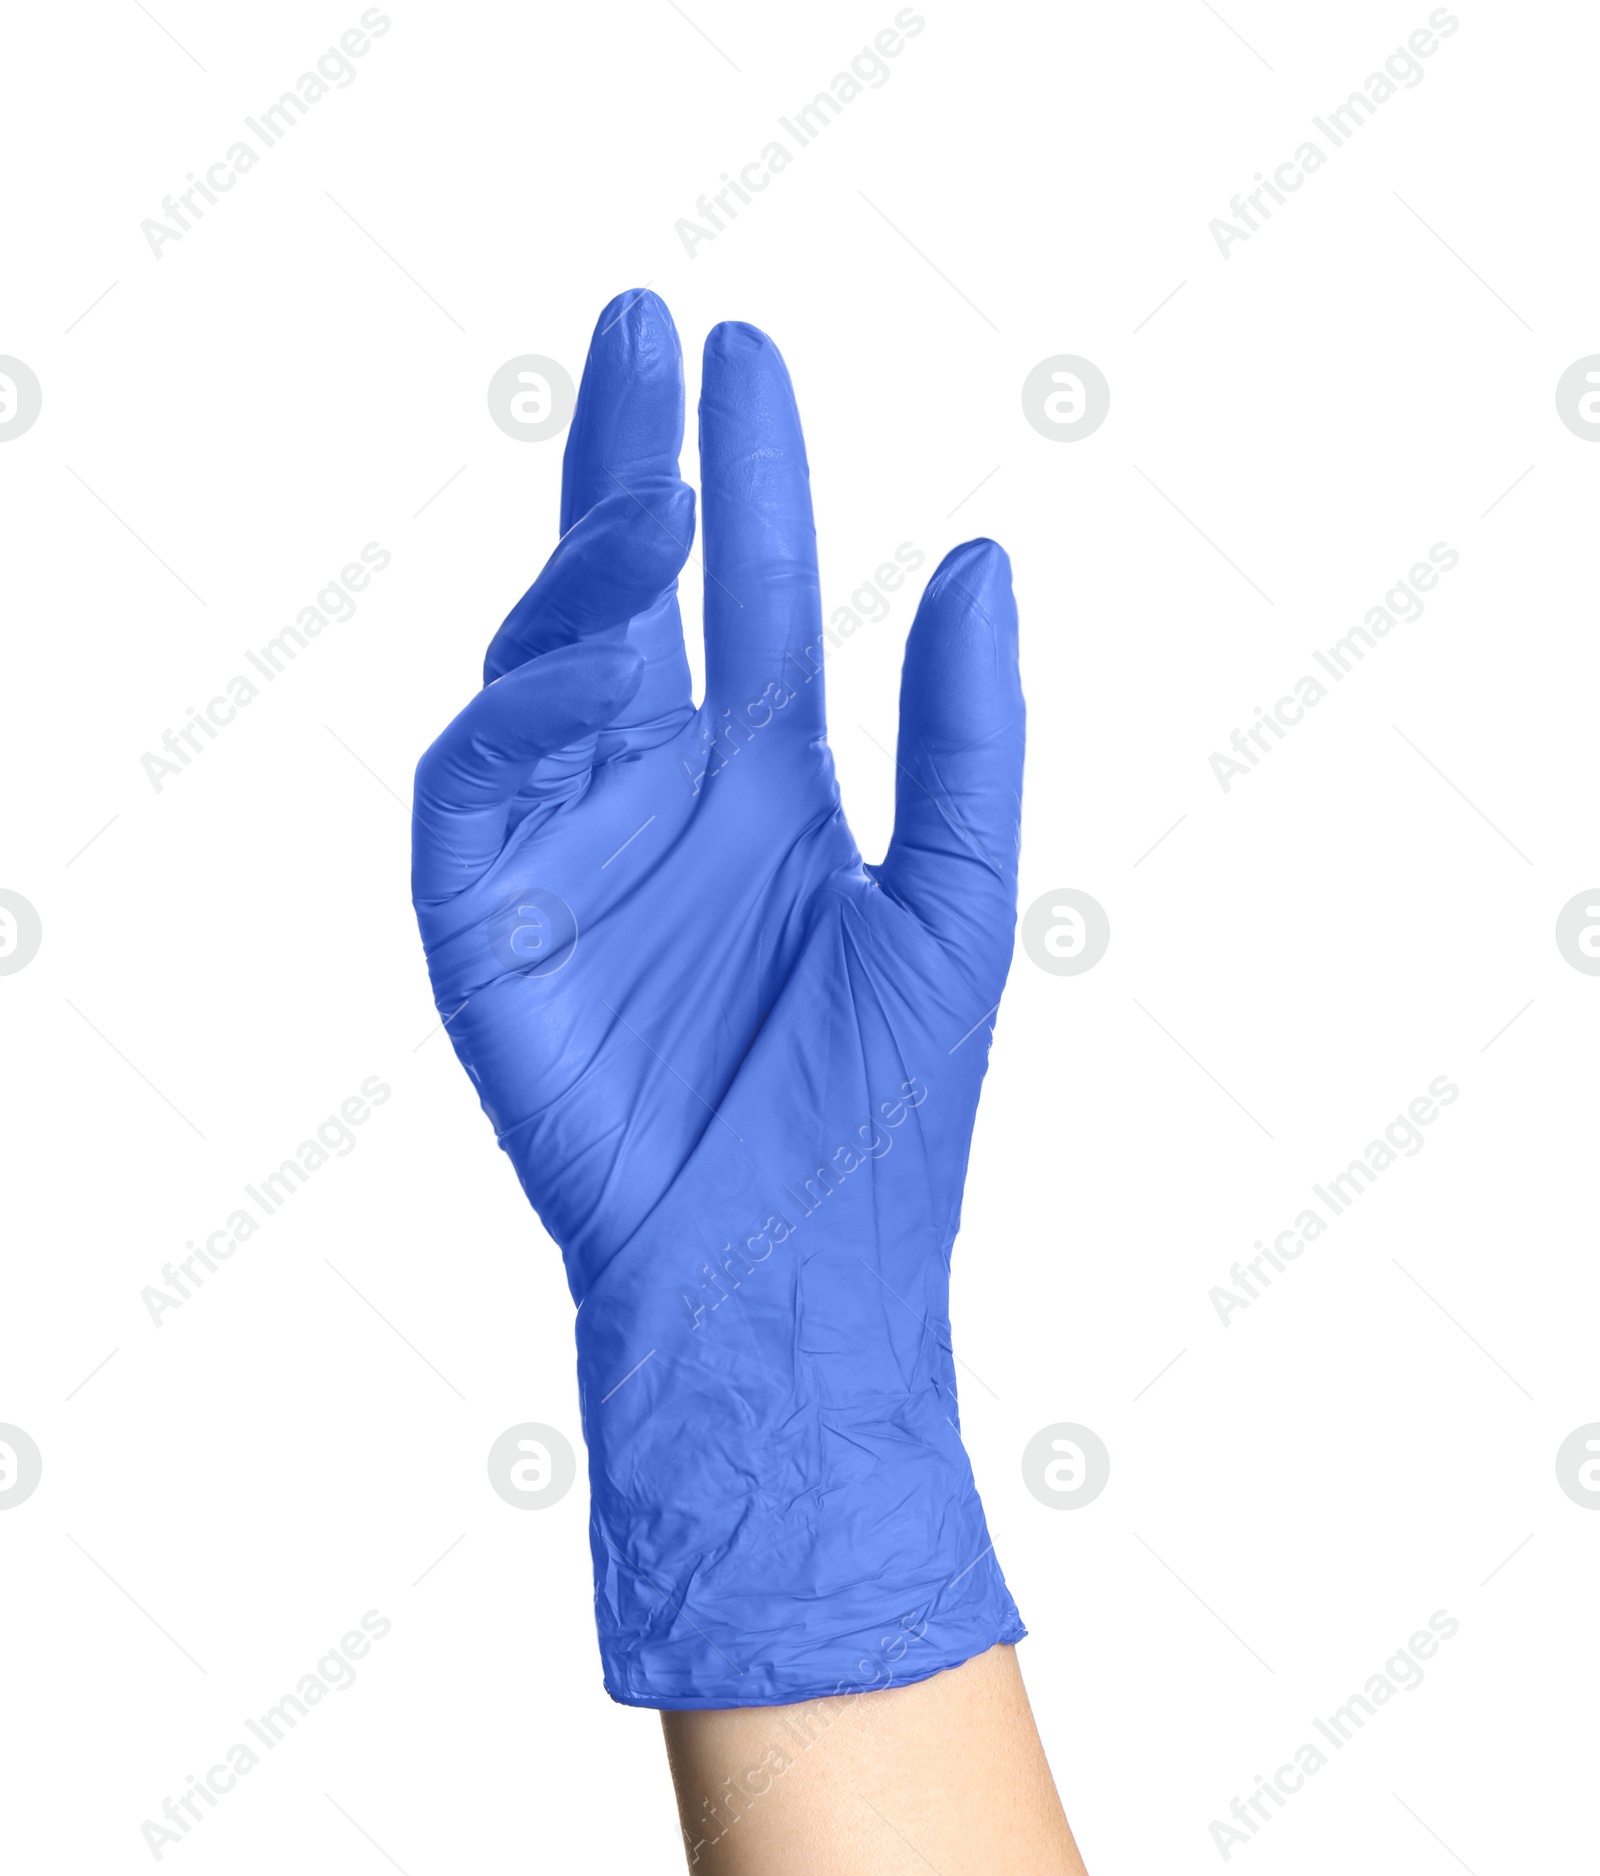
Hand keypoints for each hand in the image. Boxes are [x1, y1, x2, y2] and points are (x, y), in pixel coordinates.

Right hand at [413, 290, 1026, 1707]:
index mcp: (769, 794)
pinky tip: (602, 662)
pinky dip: (524, 708)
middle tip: (642, 331)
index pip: (748, 603)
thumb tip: (984, 557)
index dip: (748, 478)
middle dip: (627, 465)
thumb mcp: (955, 905)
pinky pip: (476, 780)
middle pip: (625, 599)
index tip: (742, 352)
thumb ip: (965, 736)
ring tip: (654, 502)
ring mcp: (568, 855)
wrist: (784, 1285)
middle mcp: (660, 804)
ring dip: (586, 576)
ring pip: (542, 669)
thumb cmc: (880, 1126)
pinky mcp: (483, 921)